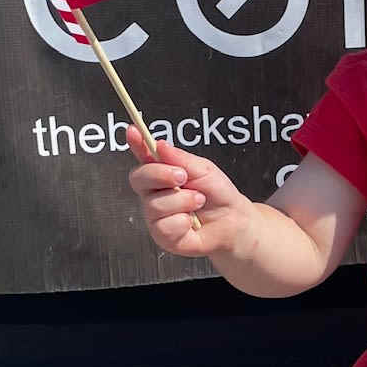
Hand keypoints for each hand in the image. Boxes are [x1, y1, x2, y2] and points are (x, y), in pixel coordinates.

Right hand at [127, 140, 254, 260]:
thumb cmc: (217, 194)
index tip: (133, 131)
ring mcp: (155, 215)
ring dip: (182, 201)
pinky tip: (192, 222)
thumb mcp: (203, 170)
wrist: (233, 221)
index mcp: (162, 172)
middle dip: (160, 174)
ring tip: (198, 202)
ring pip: (154, 204)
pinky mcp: (162, 235)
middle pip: (138, 178)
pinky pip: (164, 226)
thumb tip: (160, 145)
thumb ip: (180, 159)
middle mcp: (154, 192)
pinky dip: (184, 222)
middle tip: (183, 176)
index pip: (143, 156)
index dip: (135, 144)